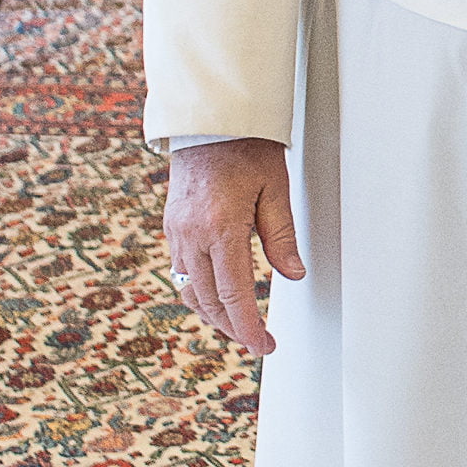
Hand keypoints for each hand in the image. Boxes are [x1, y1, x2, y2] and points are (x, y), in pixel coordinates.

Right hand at [163, 138, 303, 357]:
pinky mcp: (172, 228)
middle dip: (232, 327)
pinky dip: (199, 292)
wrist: (210, 121)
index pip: (233, 293)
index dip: (248, 325)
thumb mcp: (276, 188)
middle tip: (257, 343)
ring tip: (238, 327)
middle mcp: (191, 236)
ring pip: (190, 291)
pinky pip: (182, 273)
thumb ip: (282, 236)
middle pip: (208, 300)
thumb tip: (294, 275)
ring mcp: (177, 234)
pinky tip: (216, 298)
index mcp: (220, 228)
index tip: (263, 345)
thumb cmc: (248, 148)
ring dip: (213, 314)